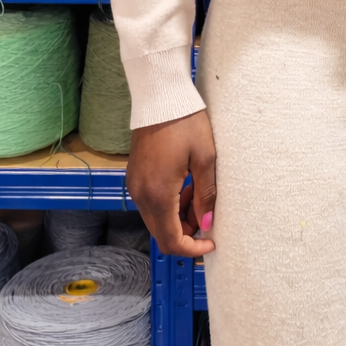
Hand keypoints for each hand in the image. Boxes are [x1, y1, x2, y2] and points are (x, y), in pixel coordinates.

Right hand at [126, 111, 216, 256]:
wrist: (160, 97)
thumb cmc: (185, 123)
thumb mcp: (205, 159)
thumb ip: (206, 195)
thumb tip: (208, 223)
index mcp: (158, 195)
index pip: (171, 240)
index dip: (192, 248)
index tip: (210, 242)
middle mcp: (141, 195)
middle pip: (162, 233)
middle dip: (186, 231)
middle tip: (207, 213)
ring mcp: (135, 185)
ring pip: (156, 218)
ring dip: (178, 216)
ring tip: (198, 191)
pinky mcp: (134, 176)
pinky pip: (150, 202)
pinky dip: (168, 203)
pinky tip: (184, 184)